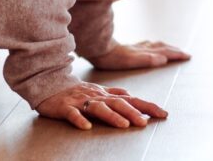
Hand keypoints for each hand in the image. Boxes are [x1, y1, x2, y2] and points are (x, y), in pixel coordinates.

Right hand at [36, 82, 167, 129]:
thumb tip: (131, 94)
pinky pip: (73, 114)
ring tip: (124, 125)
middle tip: (145, 123)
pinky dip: (80, 120)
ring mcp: (81, 101)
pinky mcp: (65, 107)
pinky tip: (87, 128)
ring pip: (99, 108)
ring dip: (112, 116)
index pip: (131, 99)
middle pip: (118, 104)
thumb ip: (114, 93)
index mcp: (106, 94)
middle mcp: (97, 96)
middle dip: (133, 112)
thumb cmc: (76, 91)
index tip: (164, 114)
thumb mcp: (98, 91)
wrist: (49, 84)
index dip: (147, 106)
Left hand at [87, 40, 190, 69]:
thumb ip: (147, 59)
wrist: (98, 48)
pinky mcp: (128, 48)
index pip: (165, 52)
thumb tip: (163, 58)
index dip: (176, 54)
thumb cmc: (112, 58)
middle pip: (162, 47)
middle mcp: (142, 48)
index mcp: (144, 53)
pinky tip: (150, 46)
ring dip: (166, 47)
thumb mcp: (130, 61)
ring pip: (155, 45)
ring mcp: (135, 47)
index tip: (187, 56)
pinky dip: (153, 46)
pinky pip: (146, 45)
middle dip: (174, 50)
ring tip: (172, 48)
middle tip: (184, 53)